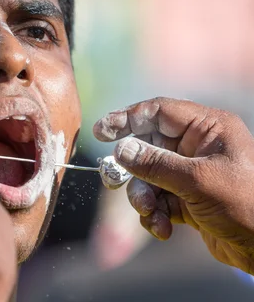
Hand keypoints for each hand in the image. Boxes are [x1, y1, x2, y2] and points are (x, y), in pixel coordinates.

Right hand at [94, 97, 253, 273]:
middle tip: (111, 180)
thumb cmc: (246, 205)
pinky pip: (157, 199)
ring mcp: (191, 173)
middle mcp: (198, 147)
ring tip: (150, 212)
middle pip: (148, 147)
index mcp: (208, 129)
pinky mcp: (187, 199)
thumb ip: (155, 163)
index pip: (159, 112)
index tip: (100, 132)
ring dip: (143, 197)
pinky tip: (163, 228)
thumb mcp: (198, 181)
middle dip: (133, 169)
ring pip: (148, 176)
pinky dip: (154, 214)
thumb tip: (120, 150)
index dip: (127, 118)